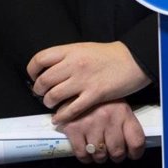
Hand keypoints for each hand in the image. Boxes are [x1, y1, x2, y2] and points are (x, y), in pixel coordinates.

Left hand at [27, 41, 149, 123]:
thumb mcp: (85, 49)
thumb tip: (50, 70)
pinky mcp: (94, 95)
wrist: (134, 60)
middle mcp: (74, 64)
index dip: (33, 71)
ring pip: (54, 96)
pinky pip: (70, 110)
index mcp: (71, 51)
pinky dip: (61, 116)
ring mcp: (84, 80)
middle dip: (40, 91)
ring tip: (54, 105)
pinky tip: (59, 118)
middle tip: (44, 94)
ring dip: (50, 103)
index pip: (40, 59)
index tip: (35, 77)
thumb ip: (67, 58)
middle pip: (44, 81)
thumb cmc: (110, 55)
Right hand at [59, 100, 146, 164]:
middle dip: (116, 156)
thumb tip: (131, 146)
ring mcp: (90, 123)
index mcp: (123, 111)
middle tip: (113, 153)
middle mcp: (108, 118)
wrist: (75, 88)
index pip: (136, 140)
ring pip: (100, 155)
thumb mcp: (118, 105)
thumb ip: (125, 124)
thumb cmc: (100, 100)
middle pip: (117, 152)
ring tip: (99, 150)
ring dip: (100, 157)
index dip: (136, 152)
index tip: (132, 154)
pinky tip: (87, 151)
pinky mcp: (73, 128)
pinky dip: (85, 157)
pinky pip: (82, 154)